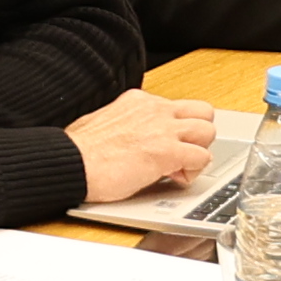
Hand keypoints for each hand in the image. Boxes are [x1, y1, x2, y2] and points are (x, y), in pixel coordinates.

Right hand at [69, 87, 224, 201]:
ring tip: (180, 167)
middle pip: (202, 112)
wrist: (71, 162)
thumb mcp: (104, 122)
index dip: (176, 129)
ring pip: (208, 130)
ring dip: (199, 151)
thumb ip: (126, 125)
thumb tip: (129, 139)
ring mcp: (163, 128)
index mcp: (138, 101)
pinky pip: (201, 157)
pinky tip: (176, 178)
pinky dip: (194, 171)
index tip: (164, 145)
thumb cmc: (78, 151)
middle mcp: (155, 109)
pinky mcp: (167, 152)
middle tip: (182, 153)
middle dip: (197, 135)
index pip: (176, 107)